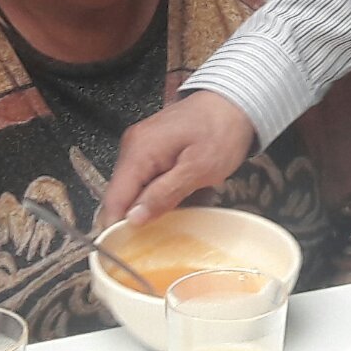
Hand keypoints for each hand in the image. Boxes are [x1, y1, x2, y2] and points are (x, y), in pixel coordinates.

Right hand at [99, 90, 257, 228]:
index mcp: (139, 151)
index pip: (114, 199)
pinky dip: (164, 189)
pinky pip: (148, 178)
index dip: (117, 226)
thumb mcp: (198, 169)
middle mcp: (133, 147)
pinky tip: (187, 190)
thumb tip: (133, 219)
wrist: (236, 101)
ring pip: (137, 188)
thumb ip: (163, 195)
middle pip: (123, 195)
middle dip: (142, 215)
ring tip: (188, 202)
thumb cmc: (222, 131)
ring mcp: (141, 145)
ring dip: (157, 202)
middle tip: (171, 225)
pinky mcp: (152, 147)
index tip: (130, 249)